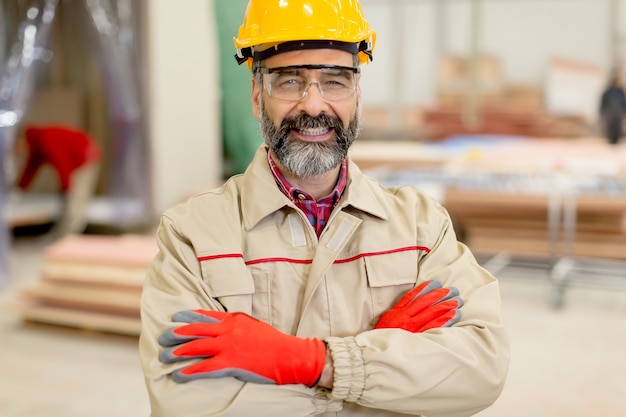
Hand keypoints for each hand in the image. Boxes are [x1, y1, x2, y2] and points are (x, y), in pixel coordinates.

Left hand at [158, 310, 325, 385]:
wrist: (290, 354)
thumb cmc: (275, 342)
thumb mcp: (254, 326)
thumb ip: (238, 326)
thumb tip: (227, 328)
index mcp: (234, 320)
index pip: (205, 315)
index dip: (187, 316)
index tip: (175, 317)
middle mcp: (228, 330)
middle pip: (195, 330)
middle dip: (176, 334)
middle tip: (162, 338)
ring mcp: (229, 346)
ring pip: (196, 348)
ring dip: (177, 353)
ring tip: (164, 357)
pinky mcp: (231, 363)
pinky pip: (205, 368)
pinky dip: (190, 372)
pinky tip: (179, 375)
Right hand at [374, 280, 462, 332]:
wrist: (378, 353)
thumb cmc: (382, 338)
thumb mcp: (386, 321)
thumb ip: (398, 311)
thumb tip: (411, 302)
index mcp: (397, 312)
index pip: (413, 296)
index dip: (426, 288)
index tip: (437, 283)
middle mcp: (405, 318)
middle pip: (426, 303)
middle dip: (440, 295)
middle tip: (454, 291)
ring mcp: (413, 328)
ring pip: (432, 313)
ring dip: (445, 306)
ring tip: (457, 301)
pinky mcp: (418, 338)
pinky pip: (434, 326)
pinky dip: (444, 320)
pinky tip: (454, 315)